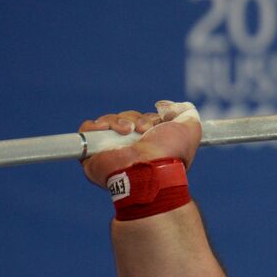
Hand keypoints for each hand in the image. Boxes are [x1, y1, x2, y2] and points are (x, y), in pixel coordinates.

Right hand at [80, 100, 202, 186]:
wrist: (152, 170)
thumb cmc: (171, 154)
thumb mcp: (190, 131)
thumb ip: (186, 115)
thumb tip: (174, 106)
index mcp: (148, 144)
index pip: (141, 121)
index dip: (148, 118)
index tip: (157, 122)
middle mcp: (129, 148)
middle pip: (125, 118)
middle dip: (136, 119)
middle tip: (145, 130)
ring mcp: (109, 150)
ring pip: (108, 121)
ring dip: (119, 121)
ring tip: (129, 132)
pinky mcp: (92, 153)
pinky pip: (87, 129)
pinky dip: (96, 125)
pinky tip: (108, 129)